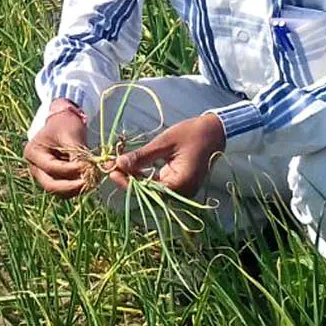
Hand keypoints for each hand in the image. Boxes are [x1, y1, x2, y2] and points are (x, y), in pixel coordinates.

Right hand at [23, 102, 91, 198]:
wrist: (63, 122)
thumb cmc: (64, 124)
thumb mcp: (70, 134)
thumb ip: (78, 153)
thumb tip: (89, 170)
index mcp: (33, 153)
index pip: (51, 168)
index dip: (70, 169)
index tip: (87, 166)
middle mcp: (34, 167)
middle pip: (50, 185)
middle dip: (71, 186)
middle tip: (88, 182)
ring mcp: (42, 176)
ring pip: (58, 191)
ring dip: (75, 189)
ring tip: (91, 181)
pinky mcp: (53, 180)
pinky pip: (64, 190)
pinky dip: (76, 188)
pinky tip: (88, 181)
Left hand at [108, 113, 224, 196]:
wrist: (214, 132)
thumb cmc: (191, 134)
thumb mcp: (164, 142)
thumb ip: (142, 156)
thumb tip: (119, 163)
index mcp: (181, 184)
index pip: (149, 191)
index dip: (128, 183)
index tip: (112, 171)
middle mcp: (183, 193)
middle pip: (149, 193)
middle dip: (129, 181)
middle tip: (111, 168)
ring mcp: (182, 190)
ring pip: (152, 190)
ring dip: (135, 180)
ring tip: (118, 167)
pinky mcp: (179, 185)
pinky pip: (158, 185)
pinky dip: (144, 178)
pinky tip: (131, 168)